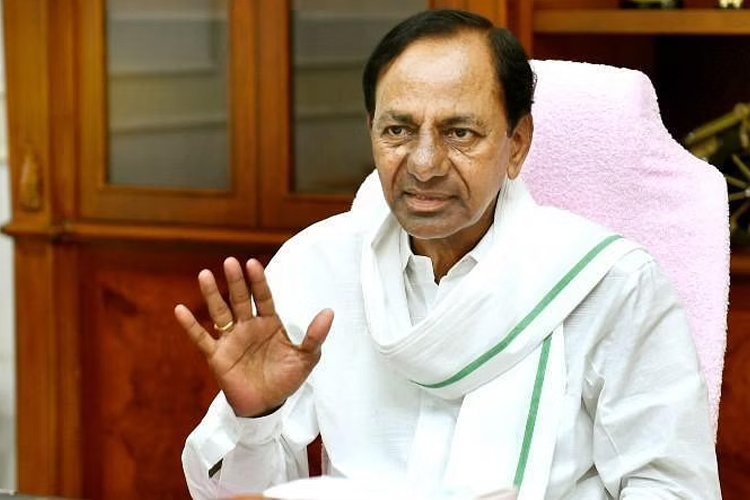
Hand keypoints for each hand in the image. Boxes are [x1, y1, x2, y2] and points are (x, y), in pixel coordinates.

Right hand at [174, 257, 332, 416]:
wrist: (267, 406)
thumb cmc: (285, 379)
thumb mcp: (305, 358)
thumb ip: (314, 336)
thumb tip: (329, 312)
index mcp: (269, 323)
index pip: (263, 297)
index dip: (258, 281)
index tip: (253, 263)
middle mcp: (248, 327)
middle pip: (240, 299)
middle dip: (235, 282)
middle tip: (230, 261)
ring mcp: (231, 340)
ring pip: (219, 312)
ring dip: (212, 295)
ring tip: (205, 275)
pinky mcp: (217, 356)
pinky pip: (202, 338)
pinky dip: (191, 325)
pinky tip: (180, 310)